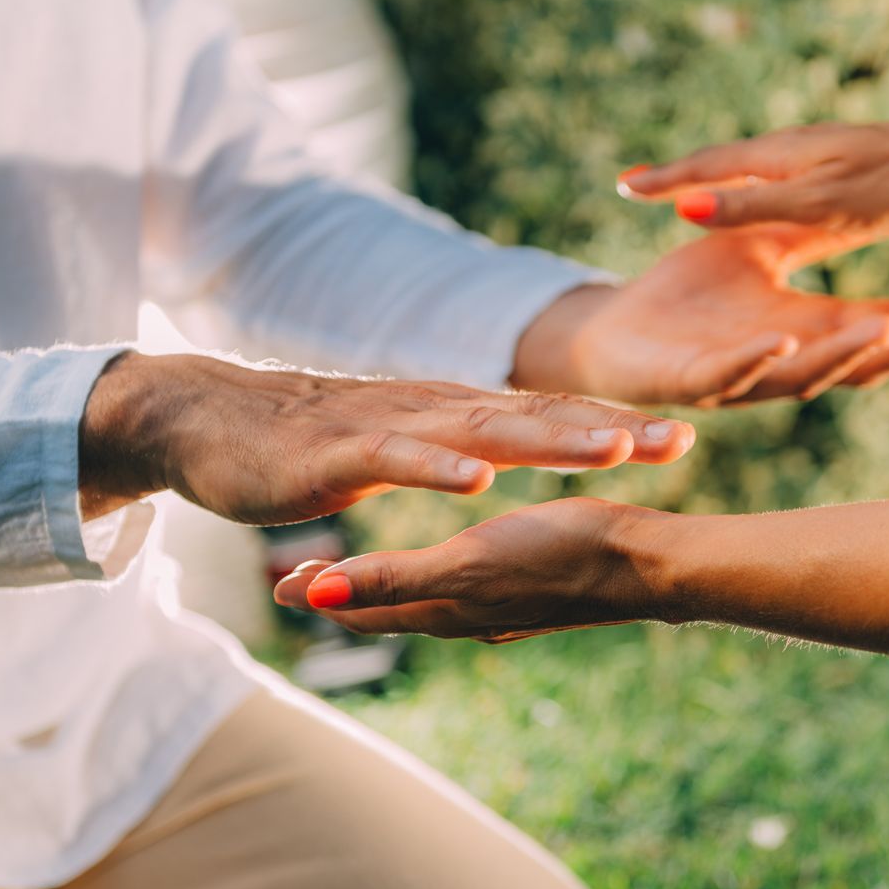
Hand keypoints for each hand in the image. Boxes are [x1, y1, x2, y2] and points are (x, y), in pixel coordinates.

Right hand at [78, 353, 691, 524]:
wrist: (204, 422)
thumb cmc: (305, 443)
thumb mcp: (399, 449)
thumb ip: (452, 449)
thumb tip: (503, 461)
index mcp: (451, 415)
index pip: (548, 419)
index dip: (615, 428)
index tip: (684, 439)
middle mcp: (432, 410)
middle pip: (537, 418)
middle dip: (612, 431)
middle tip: (682, 440)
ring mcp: (388, 427)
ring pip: (482, 431)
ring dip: (548, 440)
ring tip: (612, 448)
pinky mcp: (339, 452)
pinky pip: (396, 457)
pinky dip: (438, 465)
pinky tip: (478, 479)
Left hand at [272, 497, 664, 639]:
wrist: (650, 564)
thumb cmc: (561, 554)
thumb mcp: (468, 562)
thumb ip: (392, 578)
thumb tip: (315, 598)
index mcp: (444, 606)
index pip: (362, 606)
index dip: (318, 594)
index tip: (278, 582)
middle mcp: (468, 612)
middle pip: (389, 606)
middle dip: (345, 594)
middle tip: (301, 577)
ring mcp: (503, 602)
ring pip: (428, 596)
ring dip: (388, 587)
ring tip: (365, 572)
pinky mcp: (533, 583)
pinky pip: (466, 582)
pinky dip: (436, 576)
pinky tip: (454, 564)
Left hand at [509, 225, 888, 406]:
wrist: (613, 334)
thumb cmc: (686, 295)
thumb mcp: (757, 248)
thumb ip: (803, 235)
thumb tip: (858, 209)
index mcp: (803, 332)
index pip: (879, 330)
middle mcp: (783, 363)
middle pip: (858, 359)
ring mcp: (740, 378)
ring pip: (802, 372)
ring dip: (845, 355)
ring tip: (885, 330)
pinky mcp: (690, 383)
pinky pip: (727, 374)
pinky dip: (755, 359)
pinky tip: (780, 339)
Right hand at [616, 121, 888, 245]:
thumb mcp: (818, 207)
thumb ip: (752, 207)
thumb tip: (684, 205)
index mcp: (781, 157)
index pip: (707, 166)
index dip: (664, 179)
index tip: (624, 186)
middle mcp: (795, 150)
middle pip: (724, 160)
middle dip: (680, 175)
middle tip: (637, 184)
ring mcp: (822, 157)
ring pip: (753, 167)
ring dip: (715, 179)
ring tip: (687, 190)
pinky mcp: (846, 170)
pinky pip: (783, 179)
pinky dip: (754, 188)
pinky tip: (766, 196)